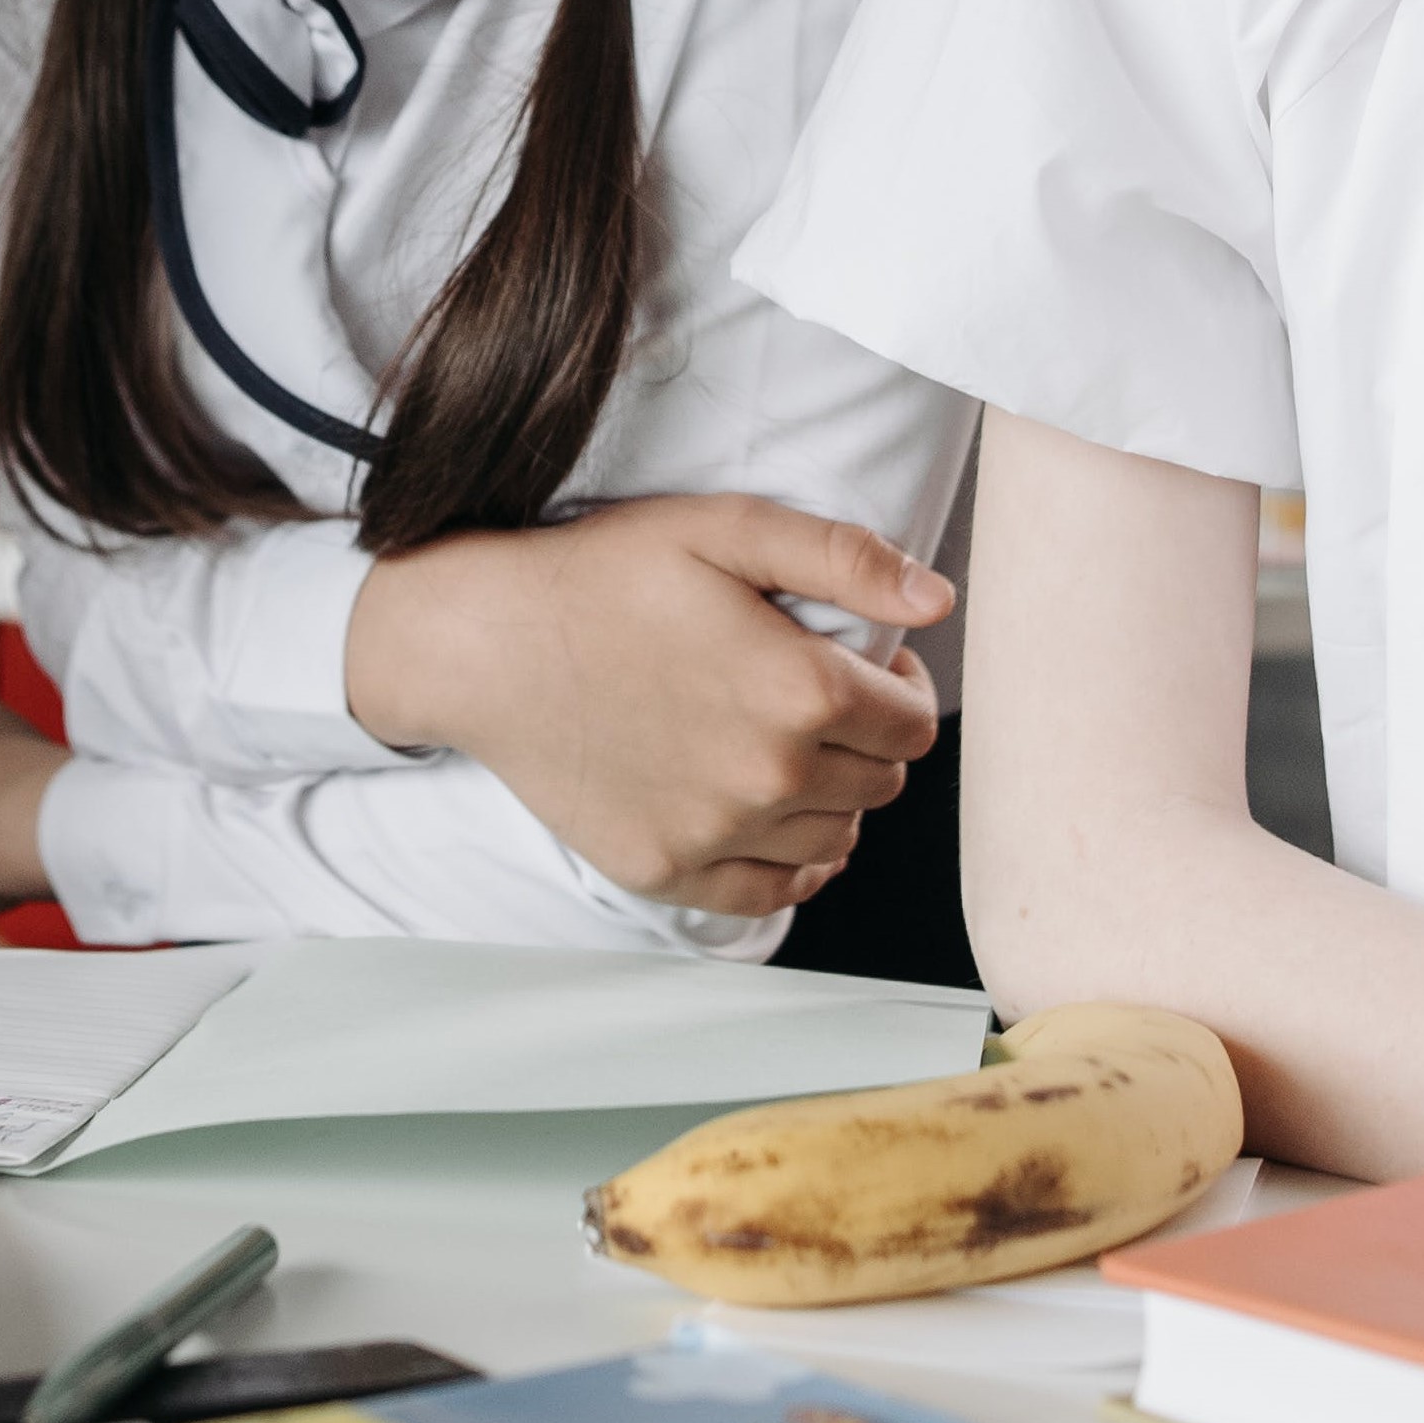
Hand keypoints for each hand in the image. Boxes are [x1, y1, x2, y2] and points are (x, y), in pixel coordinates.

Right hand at [343, 494, 947, 917]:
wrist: (485, 642)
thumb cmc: (602, 575)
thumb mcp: (723, 529)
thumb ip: (843, 557)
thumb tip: (938, 600)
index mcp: (801, 692)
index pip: (914, 721)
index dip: (898, 686)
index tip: (862, 663)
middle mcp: (771, 778)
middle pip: (881, 783)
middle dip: (864, 739)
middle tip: (809, 696)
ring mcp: (718, 835)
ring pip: (835, 839)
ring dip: (827, 797)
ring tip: (777, 745)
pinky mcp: (667, 871)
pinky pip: (771, 893)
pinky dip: (784, 862)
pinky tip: (758, 813)